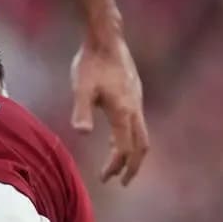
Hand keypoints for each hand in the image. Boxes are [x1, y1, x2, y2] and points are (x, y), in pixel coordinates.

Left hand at [70, 33, 147, 184]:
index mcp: (123, 112)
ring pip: (141, 134)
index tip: (106, 178)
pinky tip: (114, 139)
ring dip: (131, 152)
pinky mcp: (134, 95)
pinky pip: (136, 123)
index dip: (116, 165)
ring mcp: (137, 102)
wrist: (106, 40)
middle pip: (140, 145)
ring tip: (117, 165)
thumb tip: (82, 133)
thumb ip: (82, 111)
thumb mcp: (81, 88)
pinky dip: (128, 137)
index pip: (123, 147)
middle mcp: (134, 109)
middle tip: (121, 181)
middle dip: (131, 165)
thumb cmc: (91, 63)